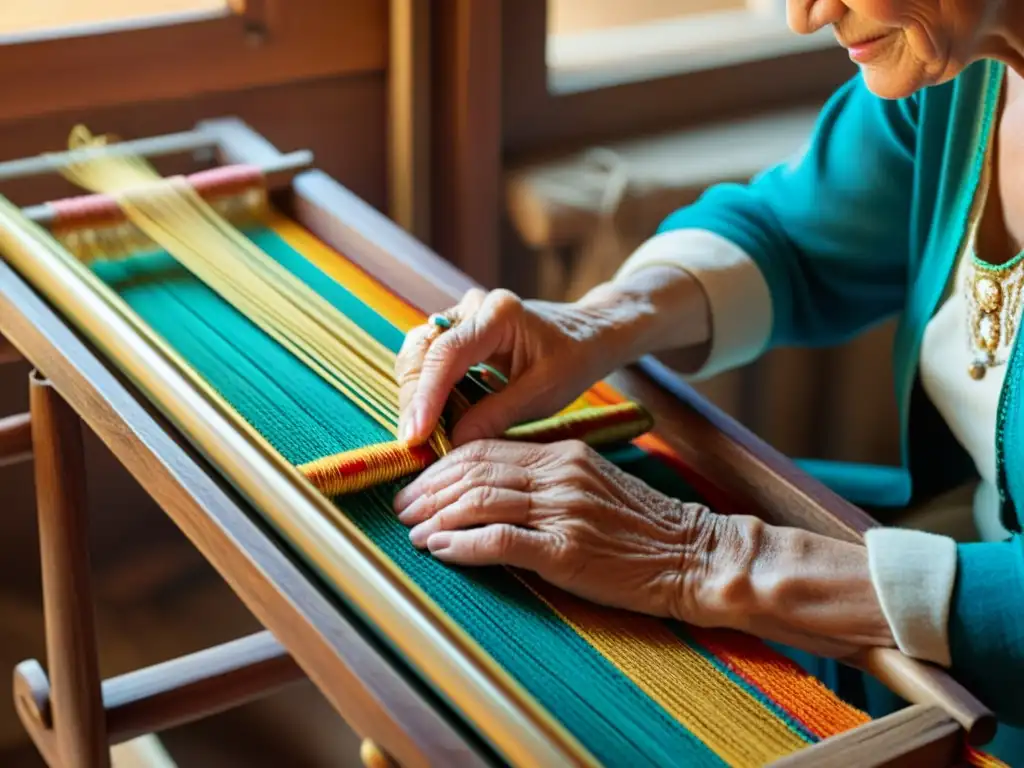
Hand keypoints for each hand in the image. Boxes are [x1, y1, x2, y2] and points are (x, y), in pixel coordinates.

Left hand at [392, 438, 735, 622]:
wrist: (694, 554)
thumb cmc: (642, 525)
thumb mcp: (592, 483)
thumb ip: (546, 478)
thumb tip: (489, 488)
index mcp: (562, 454)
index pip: (485, 450)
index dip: (442, 467)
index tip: (418, 485)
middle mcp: (559, 474)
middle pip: (474, 472)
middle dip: (429, 491)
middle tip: (402, 509)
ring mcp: (563, 511)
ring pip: (480, 501)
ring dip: (437, 518)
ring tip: (412, 532)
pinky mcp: (568, 551)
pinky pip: (501, 540)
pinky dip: (463, 545)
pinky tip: (440, 551)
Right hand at [396, 288, 627, 446]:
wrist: (586, 335)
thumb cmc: (573, 360)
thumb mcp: (544, 394)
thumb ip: (497, 416)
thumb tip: (453, 443)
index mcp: (499, 314)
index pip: (447, 354)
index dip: (426, 396)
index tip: (415, 435)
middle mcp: (473, 307)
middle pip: (421, 350)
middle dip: (414, 399)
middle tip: (416, 444)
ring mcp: (461, 316)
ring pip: (417, 354)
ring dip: (415, 395)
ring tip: (424, 435)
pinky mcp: (456, 332)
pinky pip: (426, 359)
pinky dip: (425, 390)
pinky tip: (433, 419)